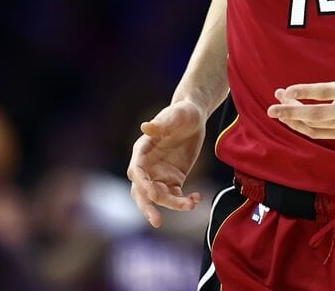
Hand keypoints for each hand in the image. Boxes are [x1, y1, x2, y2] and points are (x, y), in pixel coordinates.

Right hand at [126, 100, 205, 227]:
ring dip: (174, 204)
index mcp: (142, 149)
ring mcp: (159, 175)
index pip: (137, 170)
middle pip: (141, 191)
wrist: (195, 117)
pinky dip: (184, 202)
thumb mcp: (174, 115)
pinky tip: (197, 198)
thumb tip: (145, 127)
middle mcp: (148, 165)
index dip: (143, 183)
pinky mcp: (173, 180)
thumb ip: (161, 123)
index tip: (154, 193)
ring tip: (192, 204)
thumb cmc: (181, 113)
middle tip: (156, 221)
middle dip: (147, 207)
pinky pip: (175, 196)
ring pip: (160, 197)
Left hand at [266, 40, 334, 139]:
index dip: (305, 92)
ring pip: (316, 127)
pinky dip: (304, 129)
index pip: (326, 92)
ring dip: (294, 119)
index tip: (286, 89)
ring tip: (278, 109)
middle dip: (291, 112)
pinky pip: (321, 134)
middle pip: (316, 115)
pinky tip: (292, 120)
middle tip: (271, 108)